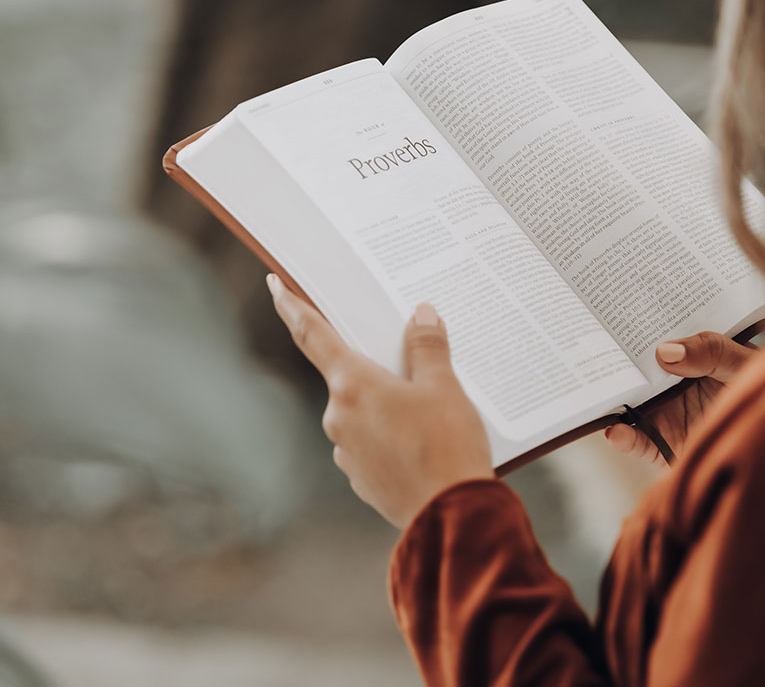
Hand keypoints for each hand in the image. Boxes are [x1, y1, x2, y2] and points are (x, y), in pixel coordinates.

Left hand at [267, 274, 492, 527]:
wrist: (452, 516)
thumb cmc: (447, 446)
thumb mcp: (445, 387)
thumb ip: (428, 348)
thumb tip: (420, 315)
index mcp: (353, 385)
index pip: (313, 334)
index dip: (292, 306)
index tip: (275, 285)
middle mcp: (339, 417)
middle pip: (349, 376)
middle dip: (374, 367)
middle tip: (410, 364)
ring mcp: (346, 451)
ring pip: (362, 412)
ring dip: (386, 405)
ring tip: (430, 413)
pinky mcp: (361, 477)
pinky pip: (371, 443)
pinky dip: (391, 436)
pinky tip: (423, 442)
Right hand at [604, 332, 754, 465]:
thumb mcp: (744, 362)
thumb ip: (710, 352)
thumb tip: (665, 351)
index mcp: (690, 356)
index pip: (657, 338)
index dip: (634, 326)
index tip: (611, 315)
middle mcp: (672, 384)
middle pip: (635, 371)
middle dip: (612, 361)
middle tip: (590, 350)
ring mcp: (667, 413)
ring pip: (629, 405)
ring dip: (610, 399)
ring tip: (595, 393)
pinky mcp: (665, 445)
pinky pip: (640, 442)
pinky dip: (624, 439)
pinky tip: (616, 432)